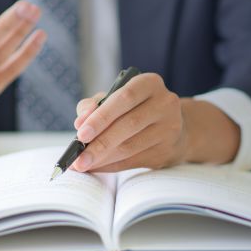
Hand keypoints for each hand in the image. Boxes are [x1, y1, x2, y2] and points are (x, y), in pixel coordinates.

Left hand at [70, 73, 240, 172]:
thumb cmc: (136, 109)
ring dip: (102, 158)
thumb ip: (94, 105)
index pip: (125, 98)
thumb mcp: (116, 99)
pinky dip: (111, 166)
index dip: (101, 116)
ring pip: (130, 146)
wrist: (173, 127)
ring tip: (82, 165)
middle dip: (99, 143)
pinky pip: (133, 161)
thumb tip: (80, 122)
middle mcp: (165, 103)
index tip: (80, 133)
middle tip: (77, 158)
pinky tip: (97, 167)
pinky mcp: (168, 150)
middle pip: (128, 125)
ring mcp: (170, 128)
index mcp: (150, 83)